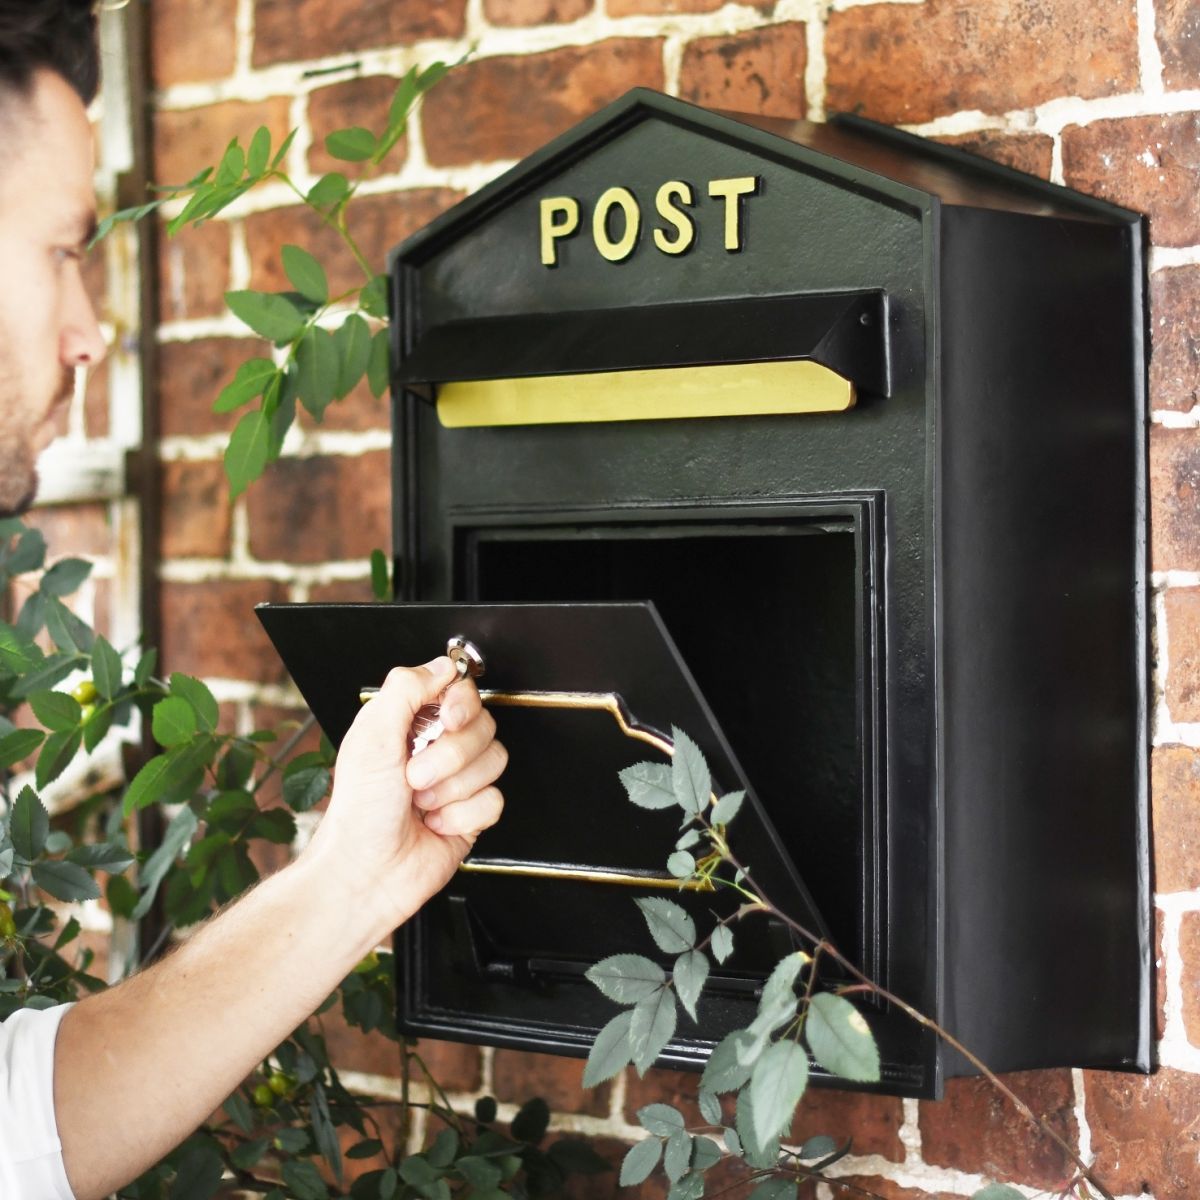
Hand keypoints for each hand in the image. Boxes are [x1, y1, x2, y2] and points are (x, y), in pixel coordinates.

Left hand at [302, 657, 505, 933]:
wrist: (365, 874)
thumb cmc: (359, 813)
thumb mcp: (371, 736)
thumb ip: (406, 689)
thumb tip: (442, 665)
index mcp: (410, 724)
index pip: (460, 691)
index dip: (461, 703)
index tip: (448, 719)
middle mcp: (436, 749)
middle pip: (483, 726)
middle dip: (450, 756)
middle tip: (416, 775)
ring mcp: (456, 782)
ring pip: (494, 762)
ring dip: (453, 788)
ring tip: (422, 802)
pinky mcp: (471, 815)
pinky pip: (495, 800)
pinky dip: (462, 816)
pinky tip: (436, 823)